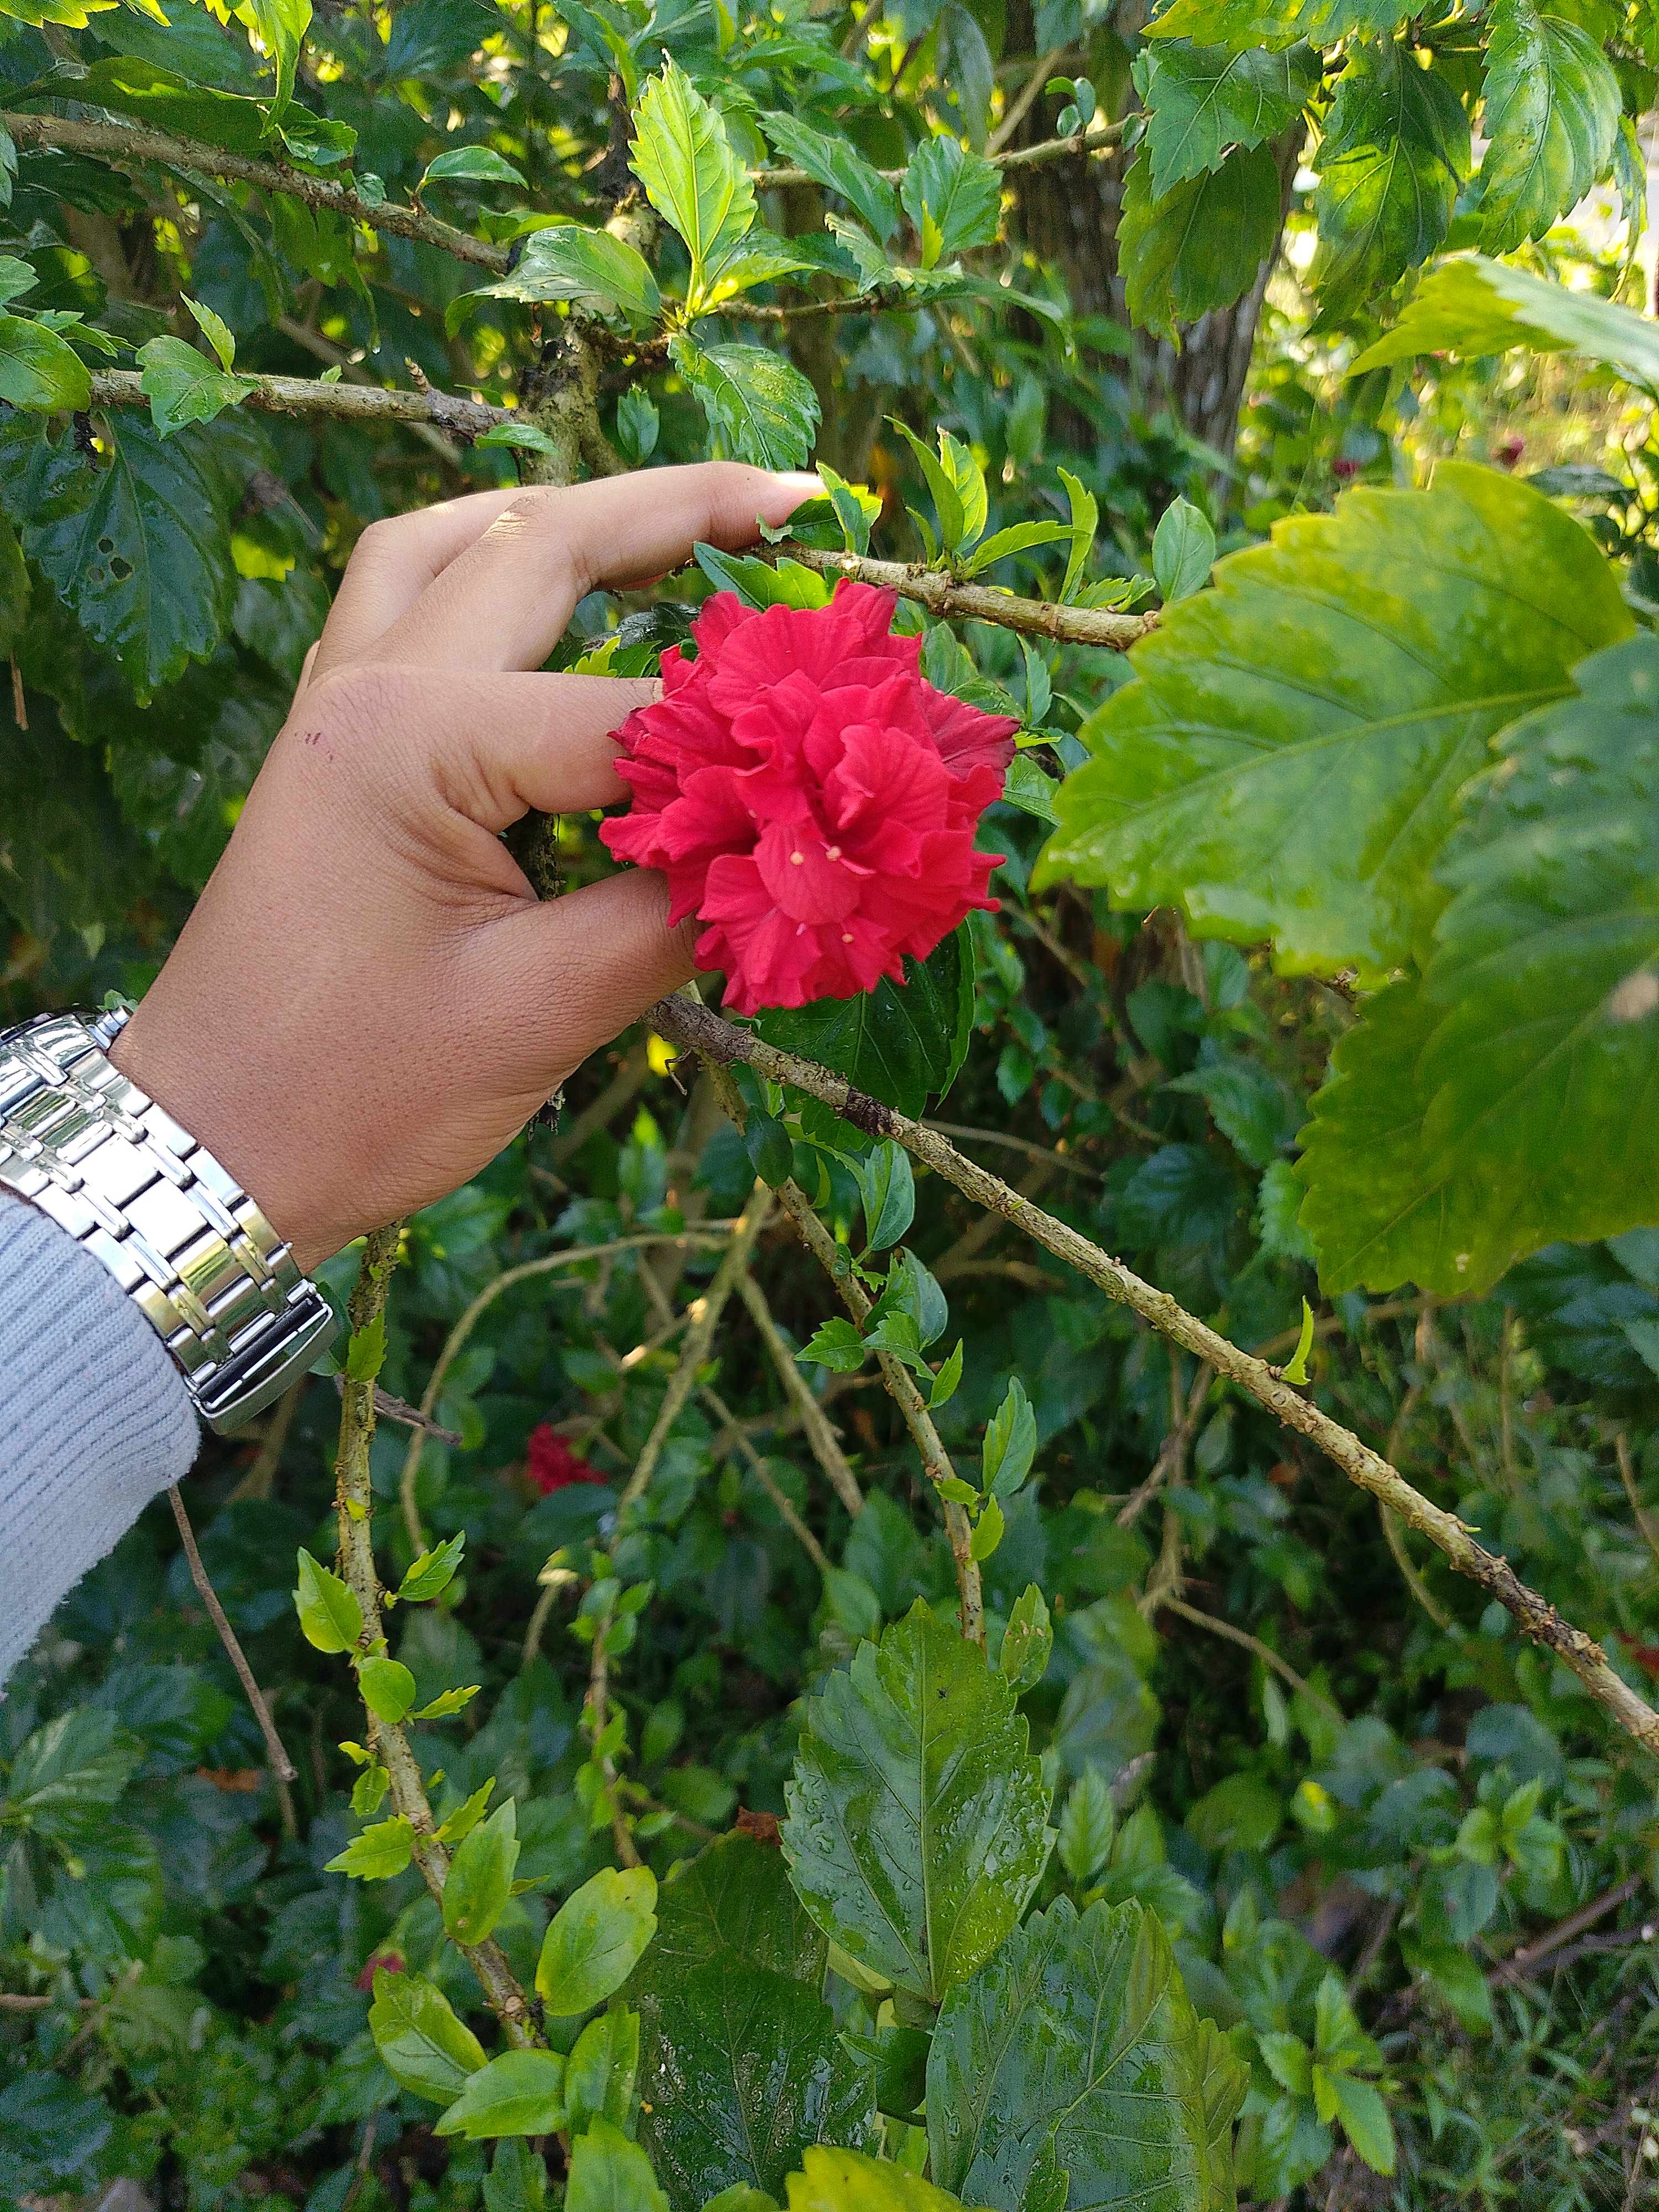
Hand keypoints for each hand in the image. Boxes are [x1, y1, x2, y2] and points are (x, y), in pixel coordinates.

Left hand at [109, 463, 818, 1271]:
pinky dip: (494, 568)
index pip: (629, 714)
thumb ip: (675, 917)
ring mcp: (336, 706)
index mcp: (413, 739)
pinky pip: (410, 603)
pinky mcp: (332, 745)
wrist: (207, 1144)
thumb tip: (801, 855)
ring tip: (684, 516)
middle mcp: (367, 688)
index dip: (750, 739)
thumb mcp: (537, 1015)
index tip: (854, 757)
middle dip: (676, 510)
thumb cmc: (352, 1095)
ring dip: (572, 517)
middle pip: (539, 546)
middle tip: (800, 498)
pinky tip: (554, 586)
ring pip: (454, 546)